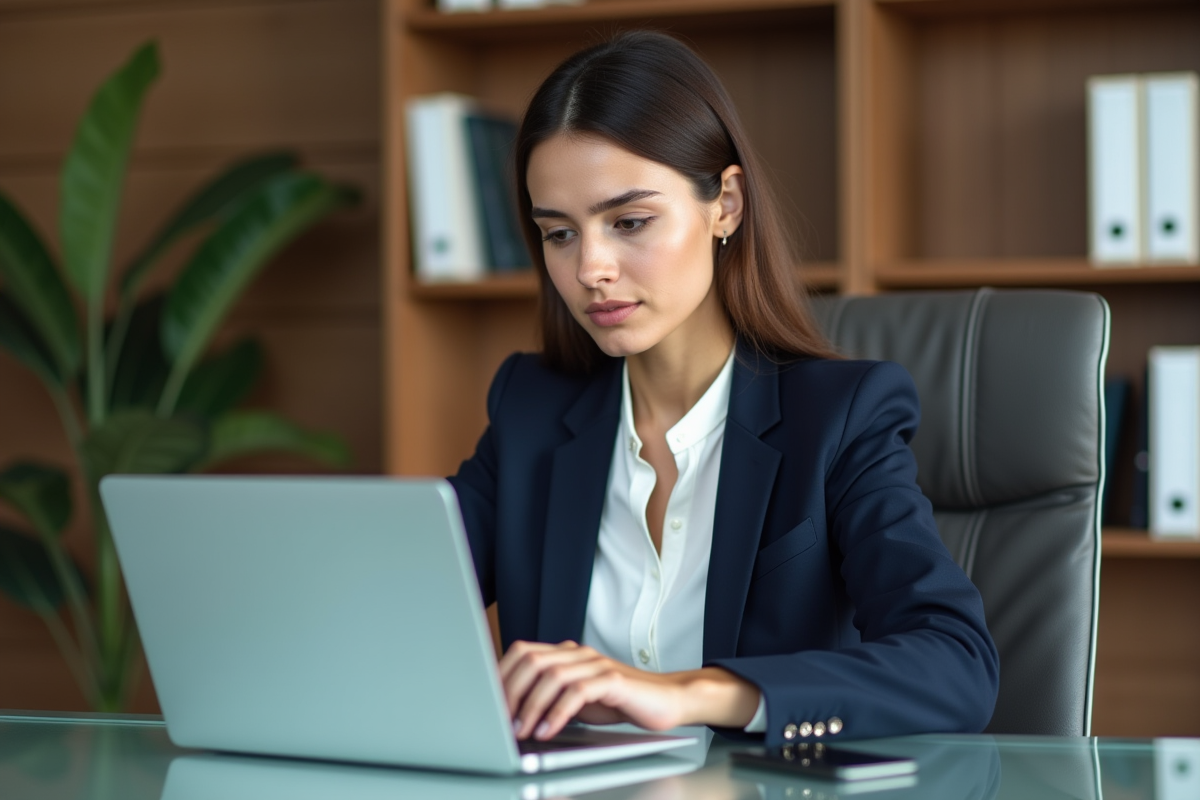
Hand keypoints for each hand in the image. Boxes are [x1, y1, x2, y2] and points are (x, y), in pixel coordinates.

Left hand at [498, 640, 759, 740]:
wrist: (667, 701)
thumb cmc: (620, 703)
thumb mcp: (577, 700)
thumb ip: (550, 698)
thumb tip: (511, 713)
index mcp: (566, 654)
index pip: (522, 652)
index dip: (502, 675)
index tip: (488, 703)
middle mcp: (578, 654)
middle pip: (532, 660)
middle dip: (511, 691)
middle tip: (501, 720)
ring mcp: (596, 664)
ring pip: (552, 674)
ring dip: (532, 705)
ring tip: (522, 730)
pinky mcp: (613, 680)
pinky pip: (578, 692)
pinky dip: (558, 712)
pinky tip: (549, 730)